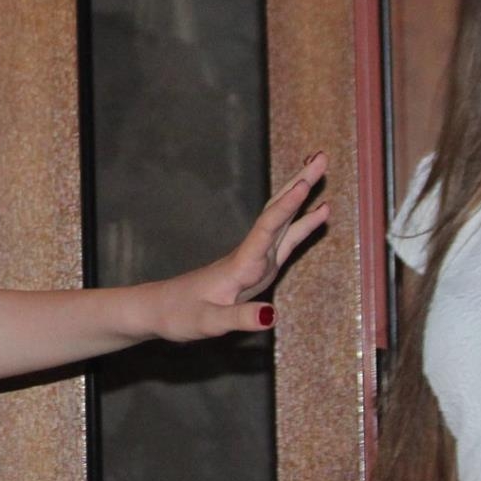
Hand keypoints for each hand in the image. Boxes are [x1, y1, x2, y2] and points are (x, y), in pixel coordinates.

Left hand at [146, 152, 329, 341]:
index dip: (286, 208)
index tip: (304, 184)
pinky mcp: (258, 266)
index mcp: (240, 265)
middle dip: (300, 185)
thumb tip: (272, 315)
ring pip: (283, 220)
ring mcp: (255, 258)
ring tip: (321, 168)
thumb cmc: (180, 316)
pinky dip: (304, 223)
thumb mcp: (209, 323)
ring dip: (302, 194)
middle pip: (278, 213)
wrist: (158, 309)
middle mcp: (250, 255)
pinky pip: (285, 239)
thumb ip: (240, 318)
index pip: (266, 229)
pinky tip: (320, 211)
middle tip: (321, 157)